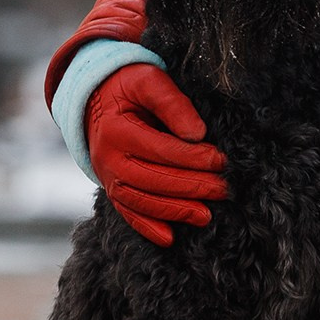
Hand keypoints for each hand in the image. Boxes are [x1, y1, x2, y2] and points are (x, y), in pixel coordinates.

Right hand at [86, 61, 227, 245]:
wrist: (95, 99)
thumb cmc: (129, 87)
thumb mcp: (148, 81)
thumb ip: (172, 102)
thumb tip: (197, 134)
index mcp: (117, 130)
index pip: (160, 149)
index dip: (193, 157)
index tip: (221, 160)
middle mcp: (108, 158)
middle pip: (152, 179)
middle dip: (191, 187)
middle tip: (223, 189)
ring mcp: (107, 177)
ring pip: (141, 201)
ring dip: (175, 211)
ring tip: (206, 215)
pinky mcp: (111, 188)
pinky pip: (127, 213)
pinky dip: (147, 228)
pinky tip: (170, 238)